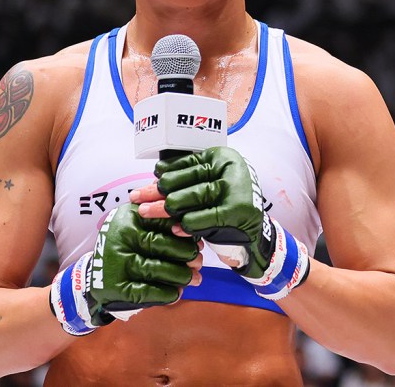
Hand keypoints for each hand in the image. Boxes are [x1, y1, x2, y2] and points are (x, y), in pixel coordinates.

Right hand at [50, 203, 201, 334]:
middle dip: (186, 255)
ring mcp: (115, 262)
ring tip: (195, 278)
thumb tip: (197, 238)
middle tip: (199, 262)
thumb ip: (164, 225)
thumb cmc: (127, 249)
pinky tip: (177, 293)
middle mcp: (119, 236)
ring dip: (181, 276)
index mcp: (128, 216)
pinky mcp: (114, 286)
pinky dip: (166, 294)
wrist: (92, 276)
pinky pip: (146, 291)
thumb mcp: (138, 227)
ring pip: (156, 268)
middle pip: (161, 244)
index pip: (163, 221)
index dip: (185, 233)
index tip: (198, 242)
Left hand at [154, 147, 309, 298]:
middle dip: (159, 191)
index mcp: (226, 158)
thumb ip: (189, 182)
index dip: (167, 173)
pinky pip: (203, 218)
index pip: (191, 163)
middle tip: (137, 198)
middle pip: (188, 180)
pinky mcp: (237, 211)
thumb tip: (154, 179)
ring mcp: (237, 190)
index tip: (149, 181)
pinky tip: (173, 229)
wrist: (256, 236)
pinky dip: (186, 225)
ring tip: (147, 212)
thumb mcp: (212, 188)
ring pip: (193, 197)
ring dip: (166, 208)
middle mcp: (233, 169)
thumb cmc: (227, 210)